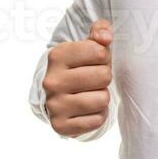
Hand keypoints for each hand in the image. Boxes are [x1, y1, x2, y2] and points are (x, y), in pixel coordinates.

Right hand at [42, 18, 113, 137]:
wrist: (59, 97)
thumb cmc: (80, 67)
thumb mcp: (88, 45)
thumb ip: (100, 32)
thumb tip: (105, 36)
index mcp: (57, 56)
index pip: (100, 51)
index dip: (104, 57)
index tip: (94, 61)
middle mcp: (52, 81)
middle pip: (104, 76)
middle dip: (104, 78)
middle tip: (94, 80)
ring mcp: (54, 105)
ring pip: (102, 99)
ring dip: (102, 98)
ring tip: (91, 94)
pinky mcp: (60, 126)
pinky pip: (97, 120)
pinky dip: (98, 116)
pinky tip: (87, 110)